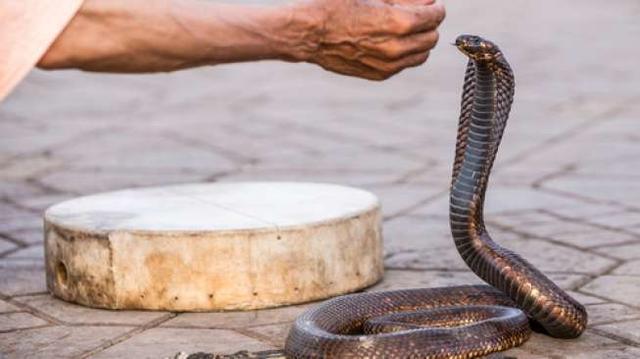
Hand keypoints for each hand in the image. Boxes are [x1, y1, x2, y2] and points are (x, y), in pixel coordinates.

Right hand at [292, 0, 444, 79]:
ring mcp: (389, 65)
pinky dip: (405, 54)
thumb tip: (428, 3)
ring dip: (420, 41)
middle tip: (418, 16)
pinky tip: (389, 42)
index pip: (435, 17)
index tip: (431, 5)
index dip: (436, 8)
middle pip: (432, 38)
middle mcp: (397, 48)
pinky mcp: (379, 74)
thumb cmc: (337, 5)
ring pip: (422, 55)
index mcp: (399, 23)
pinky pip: (404, 65)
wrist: (309, 33)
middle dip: (429, 25)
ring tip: (405, 30)